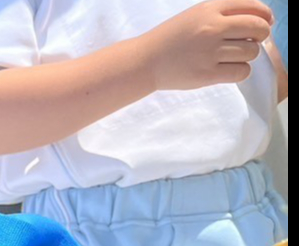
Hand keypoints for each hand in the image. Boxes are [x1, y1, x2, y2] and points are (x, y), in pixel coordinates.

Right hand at [137, 0, 273, 90]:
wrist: (144, 61)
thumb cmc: (171, 38)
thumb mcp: (196, 15)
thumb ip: (224, 13)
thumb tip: (262, 20)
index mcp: (209, 9)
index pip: (252, 7)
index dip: (265, 16)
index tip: (265, 23)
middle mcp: (211, 28)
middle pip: (258, 29)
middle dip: (260, 35)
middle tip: (250, 41)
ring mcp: (209, 52)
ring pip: (251, 52)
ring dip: (247, 55)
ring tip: (231, 56)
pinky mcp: (207, 74)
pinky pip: (242, 71)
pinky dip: (240, 71)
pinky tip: (228, 68)